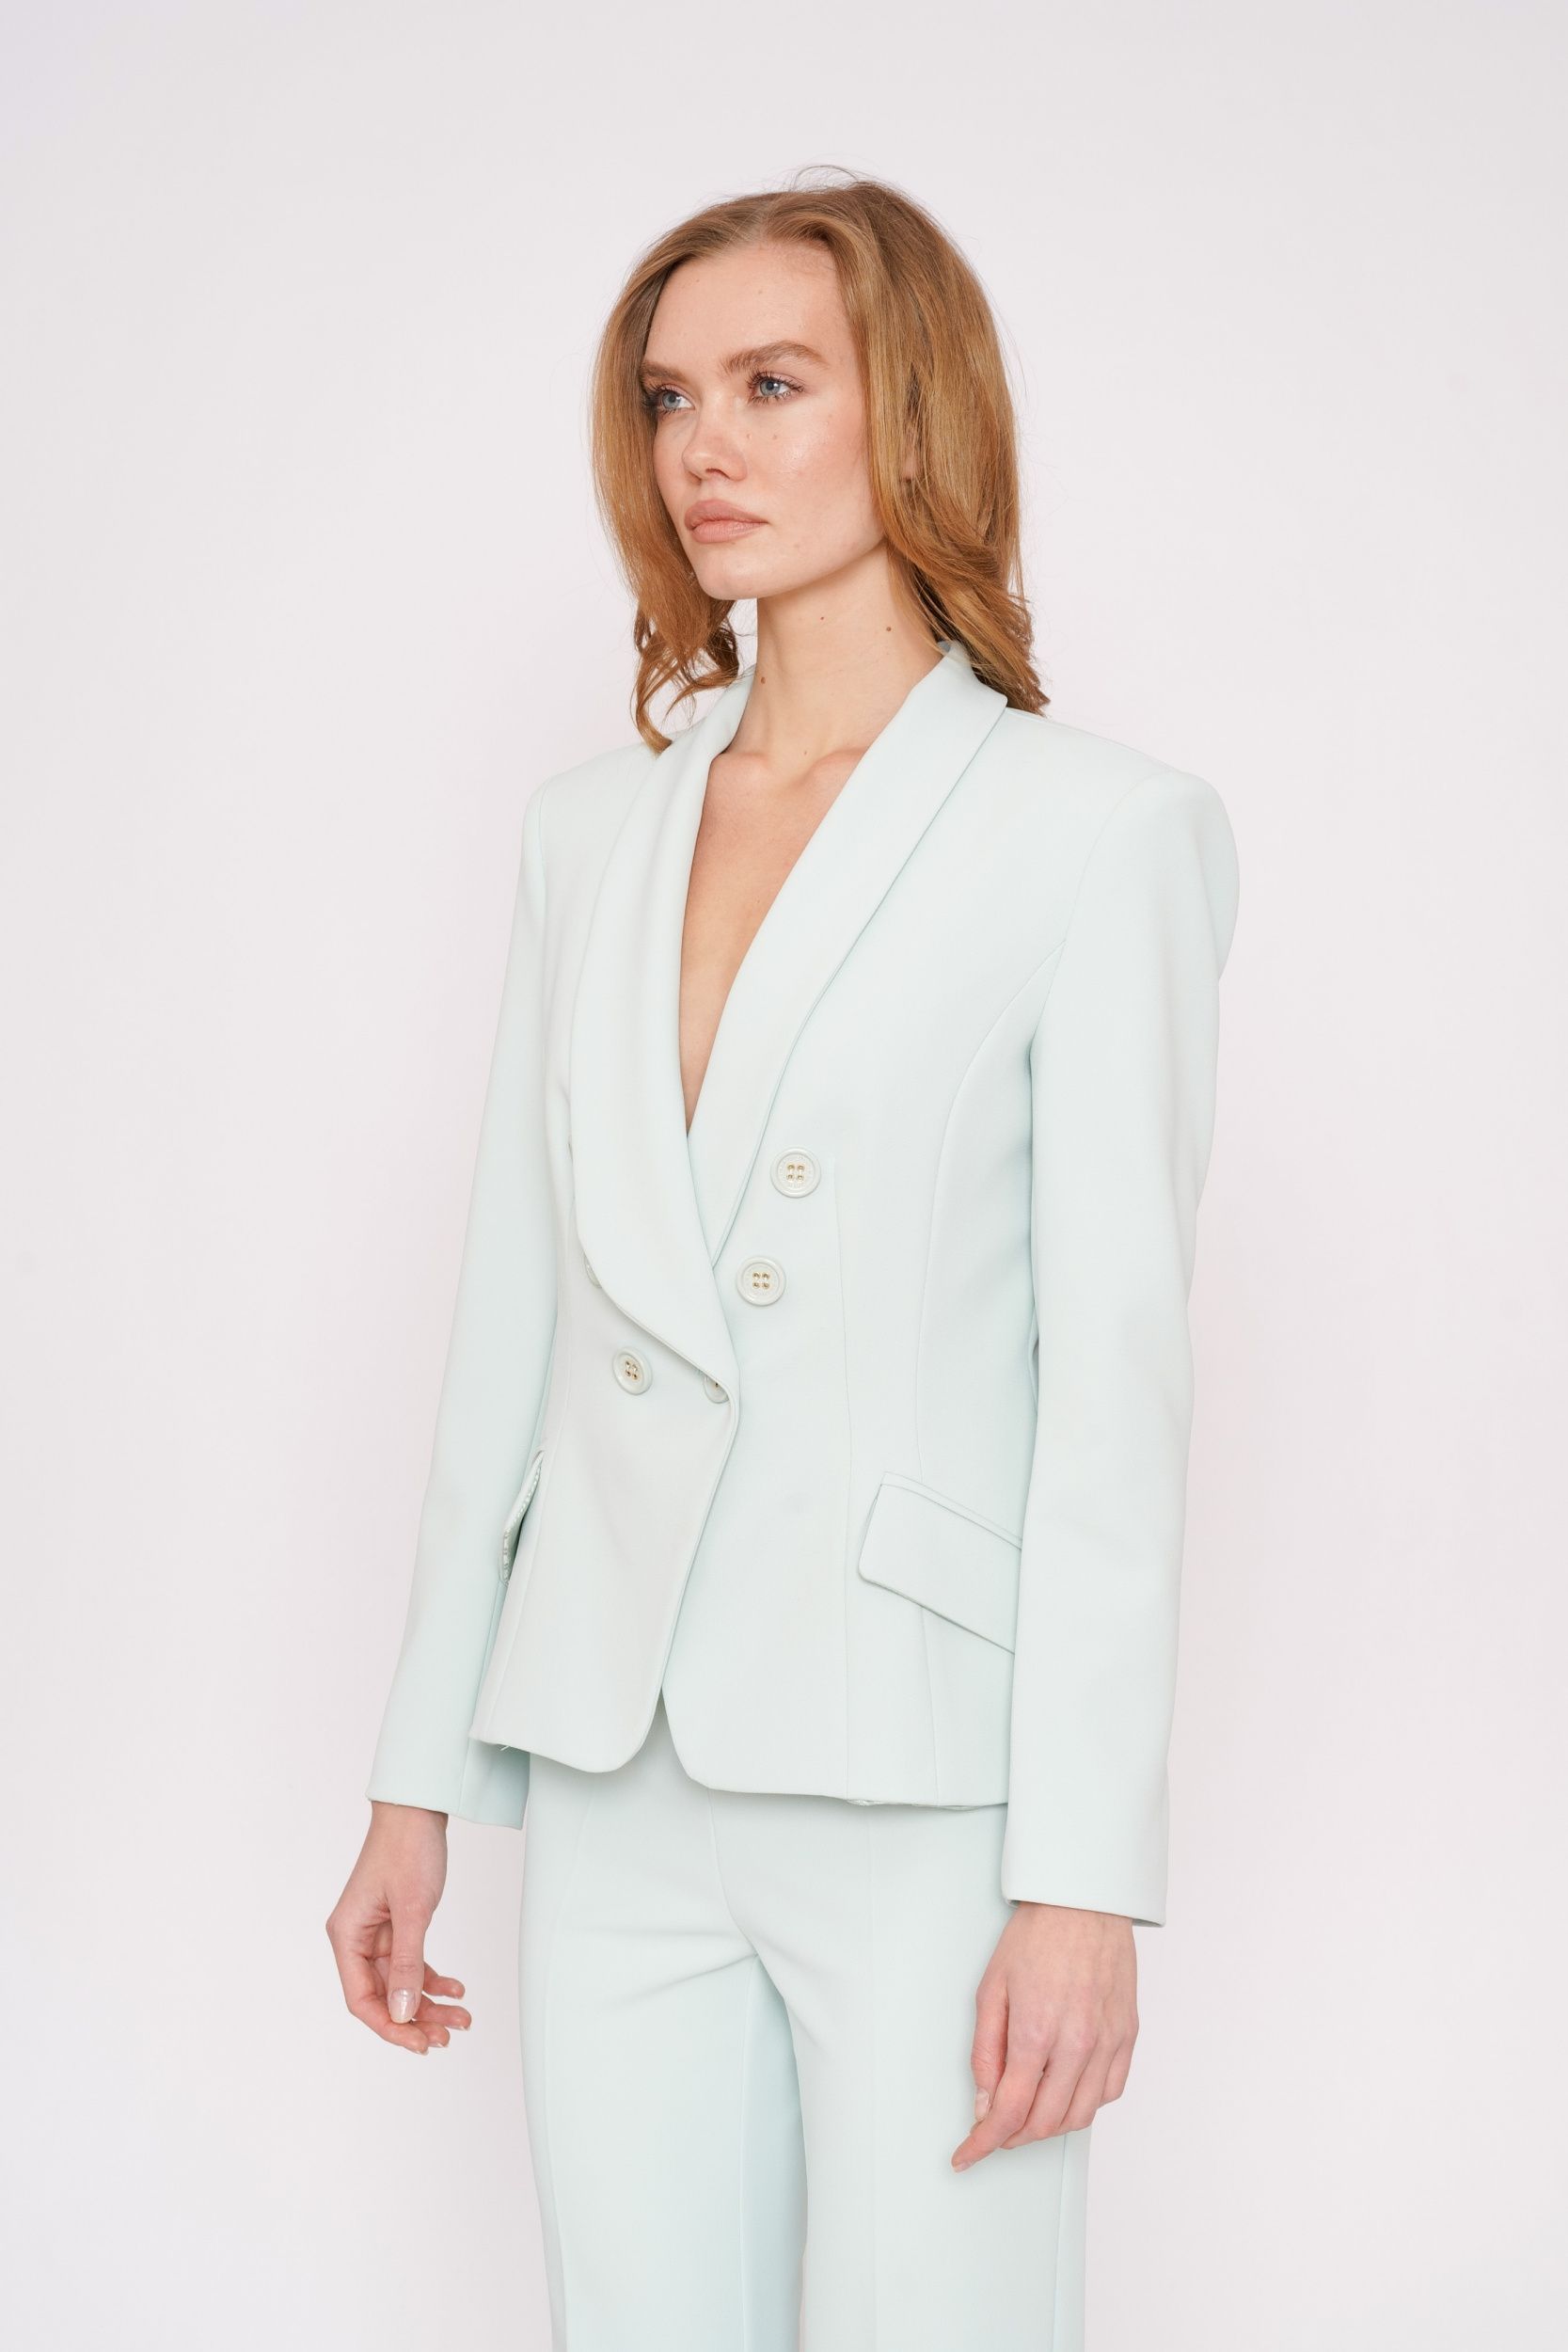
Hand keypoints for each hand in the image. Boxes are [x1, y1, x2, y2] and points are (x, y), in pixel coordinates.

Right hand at [326, 1800, 472, 2053]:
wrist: (419, 1809)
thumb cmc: (408, 1849)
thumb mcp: (412, 1909)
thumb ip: (407, 1964)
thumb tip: (402, 2014)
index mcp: (346, 1936)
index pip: (360, 1999)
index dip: (389, 2026)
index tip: (420, 2044)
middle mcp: (357, 1939)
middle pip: (381, 1997)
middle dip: (415, 2019)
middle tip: (447, 2037)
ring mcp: (377, 1934)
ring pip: (400, 1984)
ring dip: (429, 2004)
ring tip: (462, 2018)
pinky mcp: (397, 1926)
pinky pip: (412, 1965)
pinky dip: (433, 1980)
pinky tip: (456, 1989)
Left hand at [950, 1902, 1137, 2168]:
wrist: (1083, 1901)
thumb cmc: (1036, 1937)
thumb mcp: (991, 1989)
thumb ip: (985, 2052)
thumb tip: (985, 2102)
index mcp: (1036, 2030)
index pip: (1009, 2112)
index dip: (984, 2143)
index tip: (967, 2155)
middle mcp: (1077, 2043)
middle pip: (1045, 2123)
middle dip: (1013, 2137)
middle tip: (994, 2131)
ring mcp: (1107, 2041)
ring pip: (1080, 2116)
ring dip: (1049, 2128)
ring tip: (1027, 2115)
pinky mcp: (1127, 2035)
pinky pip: (1109, 2092)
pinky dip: (1084, 2105)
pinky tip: (1065, 2093)